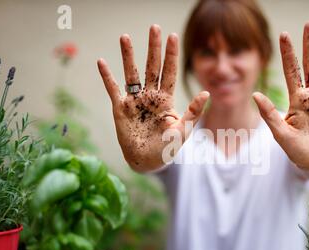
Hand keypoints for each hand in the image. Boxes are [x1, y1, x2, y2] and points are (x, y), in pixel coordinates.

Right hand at [98, 25, 208, 171]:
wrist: (147, 162)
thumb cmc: (168, 148)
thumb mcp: (183, 130)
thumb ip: (193, 112)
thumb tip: (206, 92)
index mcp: (166, 99)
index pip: (169, 72)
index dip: (171, 55)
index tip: (172, 36)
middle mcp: (151, 96)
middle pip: (152, 67)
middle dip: (153, 48)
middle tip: (154, 28)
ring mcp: (135, 101)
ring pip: (132, 74)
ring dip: (128, 56)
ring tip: (125, 36)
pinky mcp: (121, 108)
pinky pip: (113, 89)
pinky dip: (107, 76)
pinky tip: (101, 62)